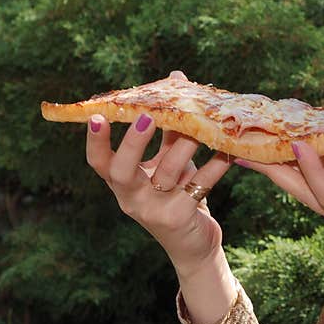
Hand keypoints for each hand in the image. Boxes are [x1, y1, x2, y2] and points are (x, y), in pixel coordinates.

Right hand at [85, 71, 231, 275]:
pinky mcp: (180, 218)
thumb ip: (169, 126)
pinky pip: (199, 186)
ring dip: (185, 145)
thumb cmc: (178, 192)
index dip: (95, 141)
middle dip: (133, 142)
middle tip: (147, 116)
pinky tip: (228, 151)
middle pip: (122, 171)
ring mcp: (154, 211)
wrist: (193, 243)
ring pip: (168, 172)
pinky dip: (215, 166)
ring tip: (201, 124)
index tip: (96, 116)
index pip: (99, 163)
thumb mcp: (169, 159)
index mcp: (122, 182)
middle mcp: (131, 198)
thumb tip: (174, 79)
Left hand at [236, 142, 323, 294]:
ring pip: (305, 192)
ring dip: (279, 169)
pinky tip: (293, 153)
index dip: (313, 171)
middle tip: (241, 145)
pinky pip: (319, 191)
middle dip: (271, 169)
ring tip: (254, 145)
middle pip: (302, 192)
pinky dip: (304, 171)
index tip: (297, 144)